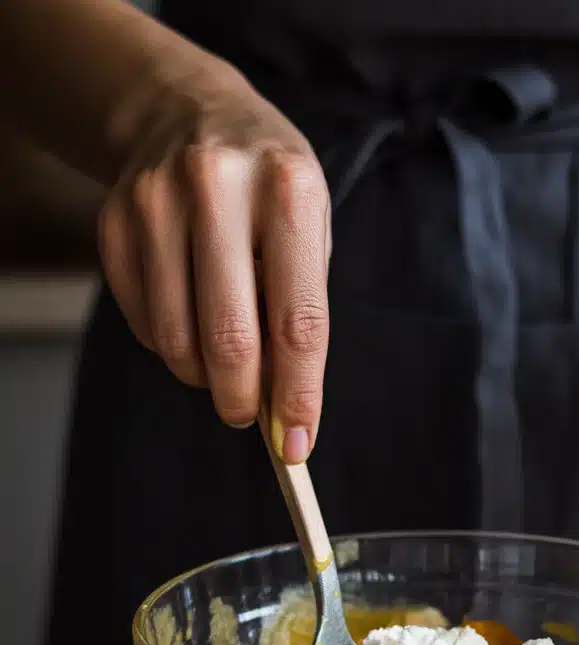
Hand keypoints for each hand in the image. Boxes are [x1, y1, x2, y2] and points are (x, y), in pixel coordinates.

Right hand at [99, 62, 329, 462]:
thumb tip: (285, 406)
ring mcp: (156, 201)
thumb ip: (300, 309)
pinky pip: (143, 322)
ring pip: (178, 339)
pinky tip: (188, 325)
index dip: (298, 393)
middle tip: (247, 415)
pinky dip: (169, 347)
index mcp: (289, 190)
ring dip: (202, 376)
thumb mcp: (308, 226)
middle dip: (241, 399)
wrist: (186, 110)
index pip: (298, 321)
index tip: (297, 443)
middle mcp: (219, 188)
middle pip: (230, 337)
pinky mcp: (114, 221)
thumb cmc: (268, 187)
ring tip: (221, 366)